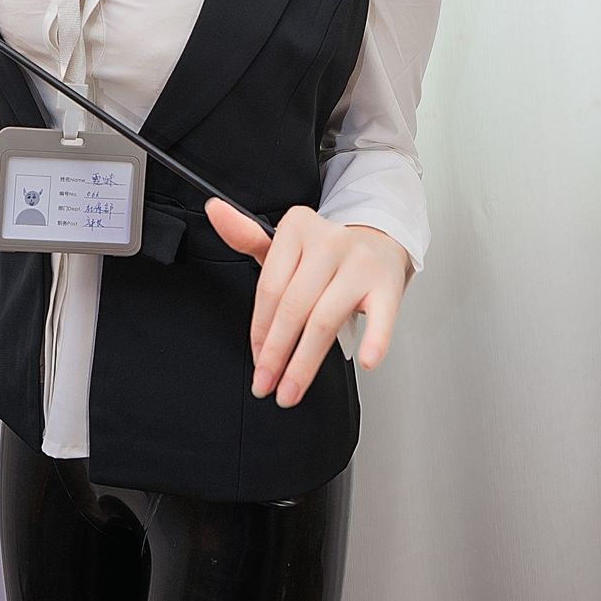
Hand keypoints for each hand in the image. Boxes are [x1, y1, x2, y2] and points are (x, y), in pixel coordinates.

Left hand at [204, 199, 409, 408]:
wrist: (379, 243)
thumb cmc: (325, 254)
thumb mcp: (285, 245)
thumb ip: (247, 236)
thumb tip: (214, 210)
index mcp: (297, 227)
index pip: (269, 288)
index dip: (259, 331)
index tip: (256, 360)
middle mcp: (329, 241)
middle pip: (293, 307)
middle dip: (276, 354)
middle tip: (266, 383)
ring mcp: (360, 263)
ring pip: (324, 320)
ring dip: (305, 363)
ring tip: (291, 390)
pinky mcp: (387, 285)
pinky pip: (381, 317)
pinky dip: (375, 340)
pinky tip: (366, 361)